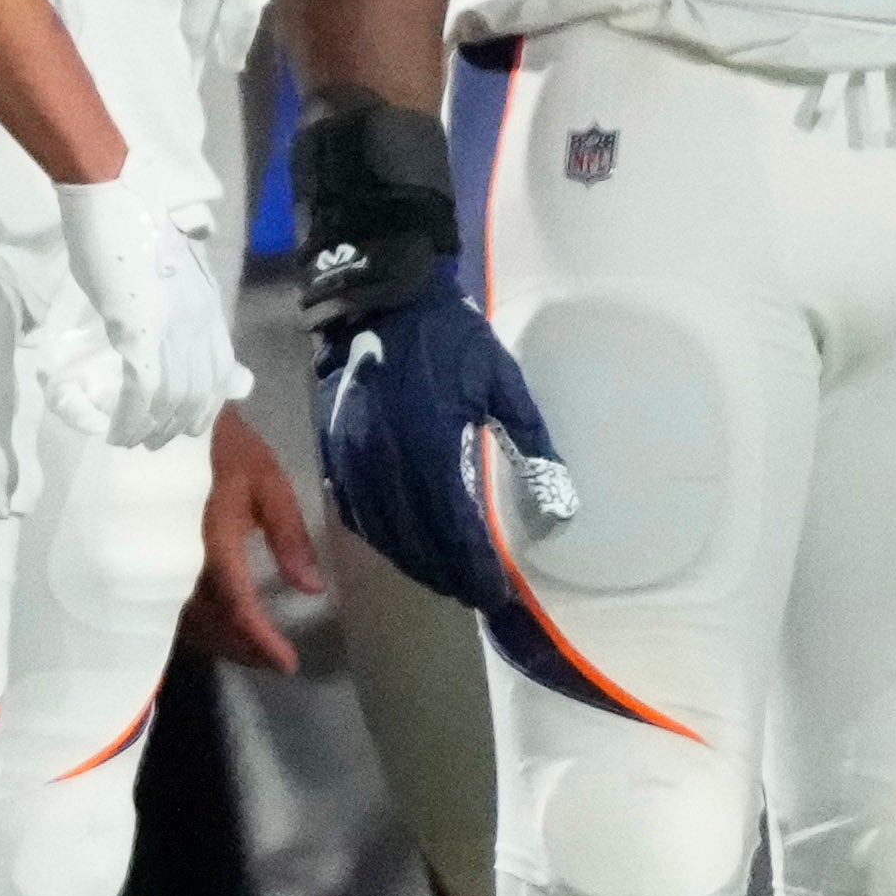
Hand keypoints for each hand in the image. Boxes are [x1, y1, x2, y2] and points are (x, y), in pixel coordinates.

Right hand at [55, 179, 241, 449]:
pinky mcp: (139, 332)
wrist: (115, 198)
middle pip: (198, 393)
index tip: (186, 425)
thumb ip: (178, 293)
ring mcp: (171, 329)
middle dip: (175, 426)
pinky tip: (116, 433)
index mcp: (208, 307)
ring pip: (172, 399)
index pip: (220, 372)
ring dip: (150, 428)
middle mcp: (199, 323)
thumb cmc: (133, 222)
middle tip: (151, 441)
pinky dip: (130, 418)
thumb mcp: (169, 265)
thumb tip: (172, 312)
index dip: (206, 406)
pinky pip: (143, 391)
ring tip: (128, 441)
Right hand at [179, 402, 324, 672]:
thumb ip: (289, 535)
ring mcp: (156, 561)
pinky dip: (197, 624)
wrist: (162, 416)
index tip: (288, 664)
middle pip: (210, 624)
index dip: (261, 640)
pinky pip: (168, 606)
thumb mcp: (267, 480)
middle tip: (277, 663)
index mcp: (212, 539)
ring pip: (186, 620)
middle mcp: (177, 559)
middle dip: (244, 650)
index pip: (238, 605)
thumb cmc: (222, 445)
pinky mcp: (147, 558)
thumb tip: (312, 589)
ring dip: (220, 642)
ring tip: (252, 650)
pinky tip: (218, 626)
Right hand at [310, 285, 574, 615]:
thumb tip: (561, 506)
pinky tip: (402, 546)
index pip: (456, 530)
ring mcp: (354, 460)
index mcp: (434, 445)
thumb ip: (530, 446)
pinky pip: (355, 512)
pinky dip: (381, 538)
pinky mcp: (334, 452)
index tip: (496, 593)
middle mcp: (389, 462)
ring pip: (383, 534)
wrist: (381, 301)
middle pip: (417, 542)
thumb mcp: (503, 384)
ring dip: (414, 562)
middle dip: (447, 574)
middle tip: (474, 594)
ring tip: (443, 578)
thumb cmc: (451, 339)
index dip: (476, 569)